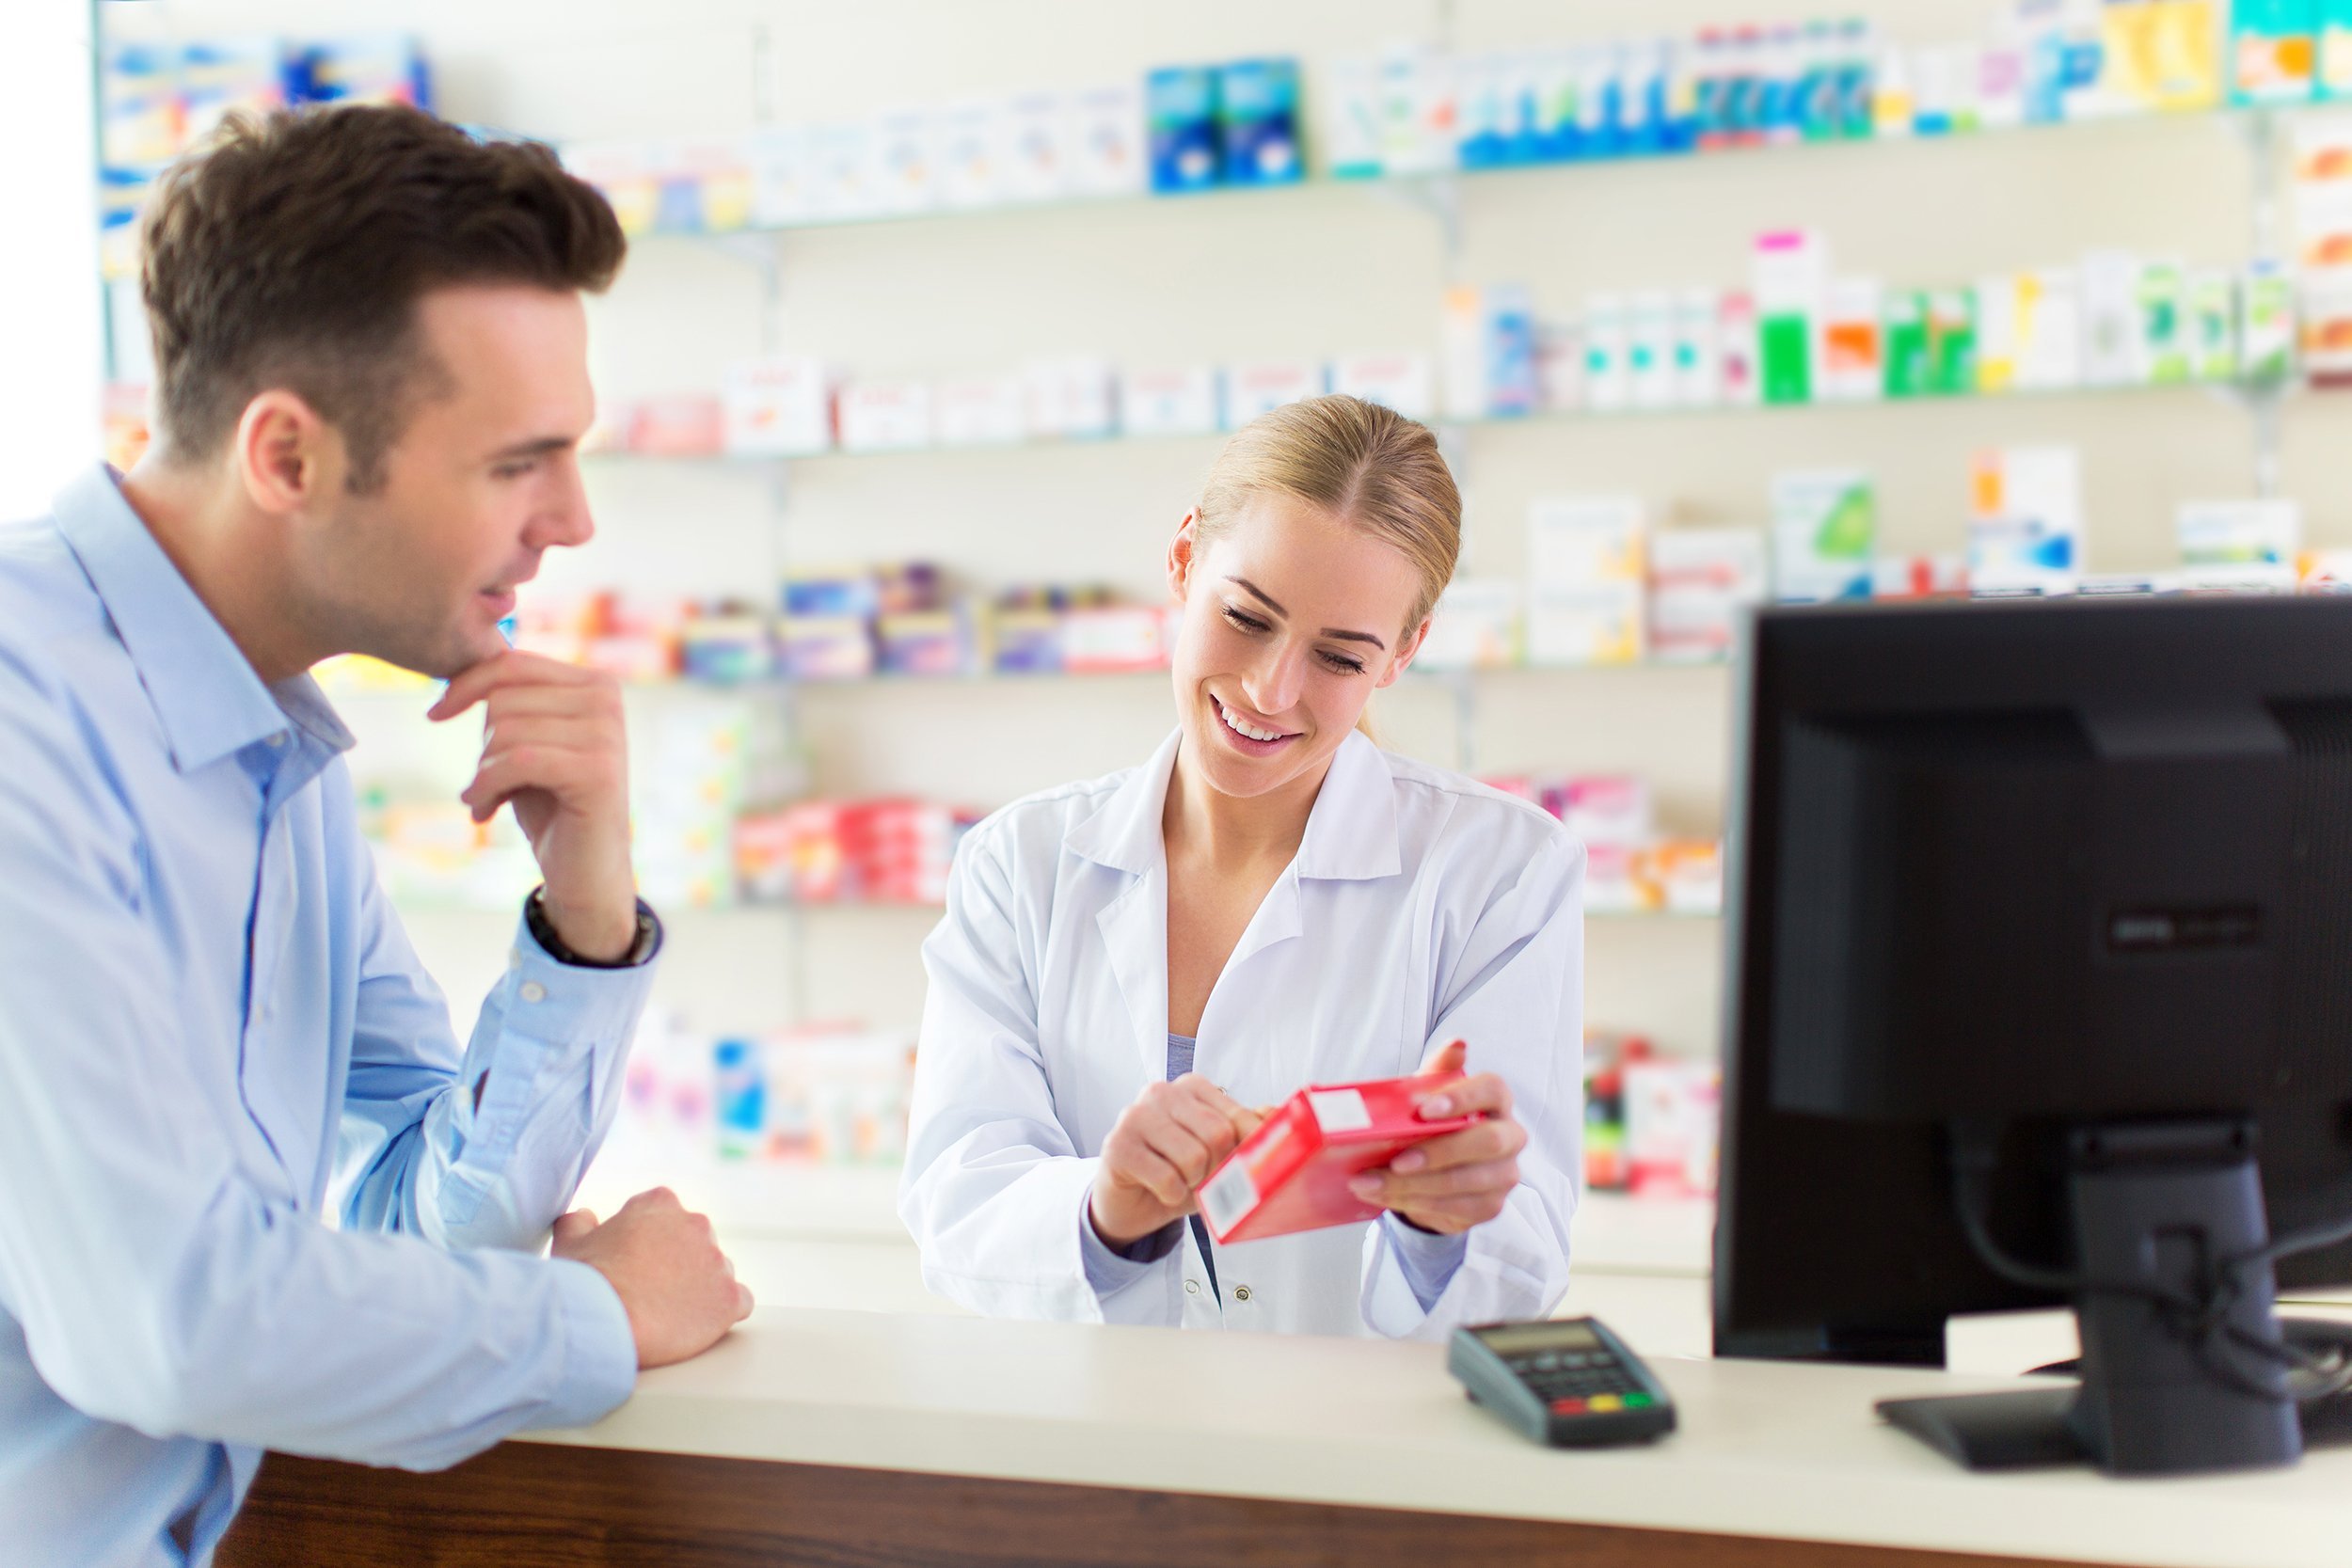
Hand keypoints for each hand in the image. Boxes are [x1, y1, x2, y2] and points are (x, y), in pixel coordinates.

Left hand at [428, 652, 637, 961]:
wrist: (585, 872)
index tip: (435, 714)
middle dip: (482, 744)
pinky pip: (517, 761)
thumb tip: (465, 661)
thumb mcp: (528, 743)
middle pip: (505, 699)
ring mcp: (607, 734)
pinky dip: (489, 786)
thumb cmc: (551, 806)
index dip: (467, 684)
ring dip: (483, 772)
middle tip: (486, 783)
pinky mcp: (598, 770)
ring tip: (488, 800)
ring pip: (507, 731)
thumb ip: (512, 703)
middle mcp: (608, 700)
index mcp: (596, 684)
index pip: (514, 664)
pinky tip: (484, 811)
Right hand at [550, 1189, 752, 1368]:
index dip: (651, 1243)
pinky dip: (724, 1312)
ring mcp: (717, 1260)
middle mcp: (697, 1224)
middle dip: (679, 1265)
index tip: (637, 1264)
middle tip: (653, 1292)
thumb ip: (580, 1222)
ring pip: (718, 1273)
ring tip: (670, 1312)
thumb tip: (584, 1217)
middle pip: (696, 1244)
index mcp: (661, 1203)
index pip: (667, 1216)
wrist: (604, 1321)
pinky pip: (739, 1302)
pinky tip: (699, 1323)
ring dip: (701, 1289)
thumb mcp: (571, 1242)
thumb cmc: (586, 1282)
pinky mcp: (730, 1297)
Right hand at [1088, 1074, 1264, 1248]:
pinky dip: (1172, 1196)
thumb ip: (1249, 1131)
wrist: (1132, 1202)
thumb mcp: (1220, 1153)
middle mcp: (1162, 1092)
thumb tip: (1274, 1113)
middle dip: (1217, 1169)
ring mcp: (1135, 1115)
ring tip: (1180, 1181)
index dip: (1247, 1152)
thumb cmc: (1179, 1172)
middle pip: (1218, 1135)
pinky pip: (1166, 1178)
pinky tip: (1161, 1190)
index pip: (1239, 1117)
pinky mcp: (1117, 1145)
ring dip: (1193, 1183)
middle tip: (1203, 1178)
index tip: (1240, 1169)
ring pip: (1193, 1157)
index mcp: (1193, 1087)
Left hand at [1348, 1039, 1526, 1235]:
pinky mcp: (1491, 1206)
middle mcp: (1510, 1137)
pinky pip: (1455, 1209)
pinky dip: (1414, 1204)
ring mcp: (1505, 1175)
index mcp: (1496, 1101)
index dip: (1461, 1098)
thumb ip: (1439, 1072)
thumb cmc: (1432, 1125)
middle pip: (1486, 1142)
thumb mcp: (1429, 1096)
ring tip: (1369, 1183)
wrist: (1435, 1173)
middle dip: (1437, 1153)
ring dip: (1412, 1186)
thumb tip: (1458, 1044)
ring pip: (1464, 1182)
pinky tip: (1385, 1197)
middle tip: (1395, 1161)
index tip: (1424, 1110)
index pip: (1492, 1090)